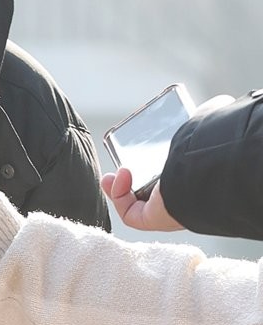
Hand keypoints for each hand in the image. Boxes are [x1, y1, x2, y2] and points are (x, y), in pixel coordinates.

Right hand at [100, 93, 233, 232]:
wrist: (213, 168)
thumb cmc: (212, 146)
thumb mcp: (207, 121)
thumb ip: (206, 114)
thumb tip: (212, 106)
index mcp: (191, 175)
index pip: (165, 173)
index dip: (144, 164)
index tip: (133, 150)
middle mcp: (181, 194)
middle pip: (146, 189)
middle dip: (125, 177)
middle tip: (120, 166)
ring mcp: (167, 209)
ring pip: (133, 204)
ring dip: (117, 188)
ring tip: (111, 175)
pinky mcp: (153, 219)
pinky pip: (129, 213)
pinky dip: (118, 195)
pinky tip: (121, 176)